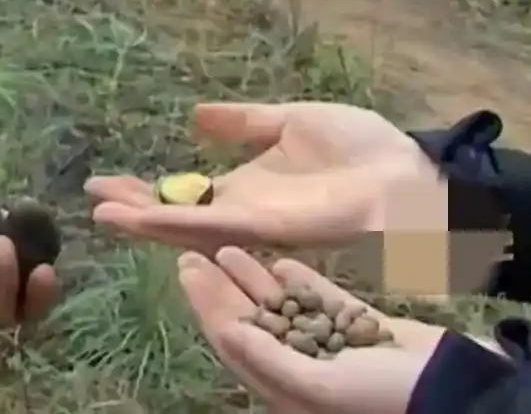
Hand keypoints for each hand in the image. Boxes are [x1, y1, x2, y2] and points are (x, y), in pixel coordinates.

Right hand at [86, 102, 440, 252]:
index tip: (107, 180)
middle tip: (91, 196)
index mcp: (248, 188)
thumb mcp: (290, 119)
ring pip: (184, 228)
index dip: (148, 189)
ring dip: (142, 221)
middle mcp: (243, 211)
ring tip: (101, 213)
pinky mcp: (263, 228)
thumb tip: (197, 115)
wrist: (403, 172)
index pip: (186, 194)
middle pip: (176, 215)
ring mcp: (251, 224)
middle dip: (134, 207)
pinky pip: (211, 227)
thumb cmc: (361, 147)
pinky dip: (173, 223)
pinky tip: (141, 216)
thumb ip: (244, 122)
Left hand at [179, 248, 451, 413]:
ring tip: (226, 248)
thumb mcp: (319, 385)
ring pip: (282, 309)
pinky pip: (321, 302)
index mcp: (286, 389)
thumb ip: (268, 357)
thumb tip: (224, 329)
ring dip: (253, 280)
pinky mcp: (361, 328)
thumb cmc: (384, 395)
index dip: (208, 306)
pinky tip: (278, 259)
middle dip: (222, 289)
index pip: (235, 342)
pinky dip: (300, 281)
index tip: (186, 270)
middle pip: (252, 322)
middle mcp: (303, 368)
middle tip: (192, 253)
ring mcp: (332, 347)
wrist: (457, 391)